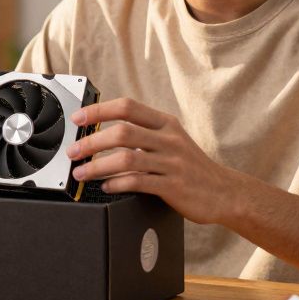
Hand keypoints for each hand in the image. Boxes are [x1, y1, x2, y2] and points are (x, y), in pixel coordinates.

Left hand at [66, 98, 245, 224]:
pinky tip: (106, 186)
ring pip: (126, 158)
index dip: (99, 110)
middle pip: (122, 132)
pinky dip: (117, 183)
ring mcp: (172, 162)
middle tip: (73, 151)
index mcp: (165, 123)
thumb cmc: (191, 167)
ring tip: (81, 173)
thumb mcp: (172, 140)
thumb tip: (104, 132)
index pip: (127, 107)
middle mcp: (168, 139)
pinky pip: (138, 182)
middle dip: (91, 141)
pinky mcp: (173, 185)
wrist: (226, 193)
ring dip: (97, 166)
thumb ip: (144, 134)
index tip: (78, 118)